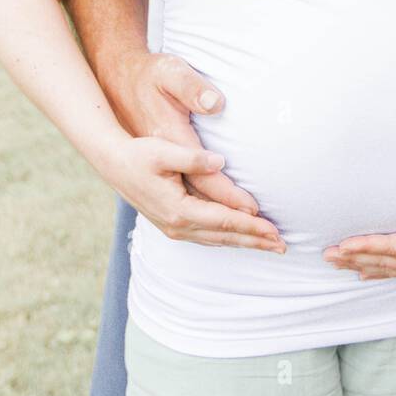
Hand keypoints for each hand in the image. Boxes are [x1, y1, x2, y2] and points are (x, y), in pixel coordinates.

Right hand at [103, 50, 286, 249]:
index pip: (224, 221)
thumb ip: (193, 158)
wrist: (112, 162)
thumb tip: (221, 162)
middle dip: (255, 241)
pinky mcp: (172, 224)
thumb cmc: (138, 153)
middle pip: (225, 236)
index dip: (252, 226)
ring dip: (243, 242)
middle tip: (283, 246)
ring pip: (216, 240)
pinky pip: (206, 236)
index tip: (275, 231)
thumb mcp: (163, 149)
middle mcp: (177, 225)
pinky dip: (227, 238)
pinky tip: (239, 236)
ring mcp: (173, 227)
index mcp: (178, 209)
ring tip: (268, 244)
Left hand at [321, 191, 395, 279]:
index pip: (392, 248)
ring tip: (335, 262)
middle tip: (327, 255)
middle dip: (355, 258)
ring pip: (387, 267)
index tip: (344, 244)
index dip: (367, 246)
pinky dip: (377, 272)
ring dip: (360, 264)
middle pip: (384, 261)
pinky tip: (362, 274)